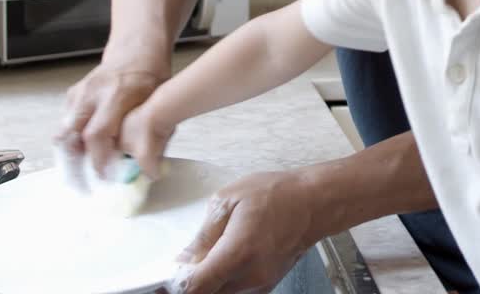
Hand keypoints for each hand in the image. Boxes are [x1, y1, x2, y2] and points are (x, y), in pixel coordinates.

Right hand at [56, 58, 166, 174]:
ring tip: (79, 179)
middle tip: (83, 187)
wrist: (135, 50)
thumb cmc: (152, 76)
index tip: (106, 177)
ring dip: (69, 158)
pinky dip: (71, 144)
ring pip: (62, 133)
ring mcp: (79, 93)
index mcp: (117, 94)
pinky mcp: (72, 96)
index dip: (98, 159)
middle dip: (75, 166)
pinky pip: (65, 125)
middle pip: (70, 136)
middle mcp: (93, 93)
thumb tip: (150, 169)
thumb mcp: (161, 102)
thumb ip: (154, 132)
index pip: (97, 134)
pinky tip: (82, 158)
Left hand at [176, 170, 320, 293]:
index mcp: (238, 252)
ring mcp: (260, 284)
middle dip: (190, 284)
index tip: (165, 278)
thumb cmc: (276, 194)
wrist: (314, 203)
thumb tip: (183, 259)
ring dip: (207, 283)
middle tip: (183, 267)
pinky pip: (235, 292)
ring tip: (206, 260)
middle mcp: (250, 276)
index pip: (196, 287)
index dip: (175, 286)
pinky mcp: (266, 285)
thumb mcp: (230, 200)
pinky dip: (223, 283)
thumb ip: (203, 234)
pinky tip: (223, 262)